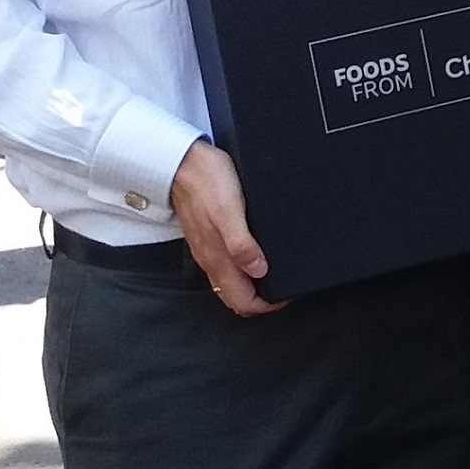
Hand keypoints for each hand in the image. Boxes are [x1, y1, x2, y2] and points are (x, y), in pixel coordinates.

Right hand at [169, 140, 277, 315]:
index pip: (241, 301)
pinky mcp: (208, 235)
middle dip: (261, 300)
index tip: (288, 295)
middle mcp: (211, 259)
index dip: (265, 306)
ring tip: (276, 272)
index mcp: (217, 259)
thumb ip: (241, 244)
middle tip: (287, 287)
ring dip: (253, 285)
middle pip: (235, 296)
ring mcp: (208, 248)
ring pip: (230, 281)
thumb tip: (259, 270)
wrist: (182, 162)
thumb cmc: (207, 182)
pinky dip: (243, 268)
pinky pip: (225, 263)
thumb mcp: (228, 211)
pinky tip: (257, 254)